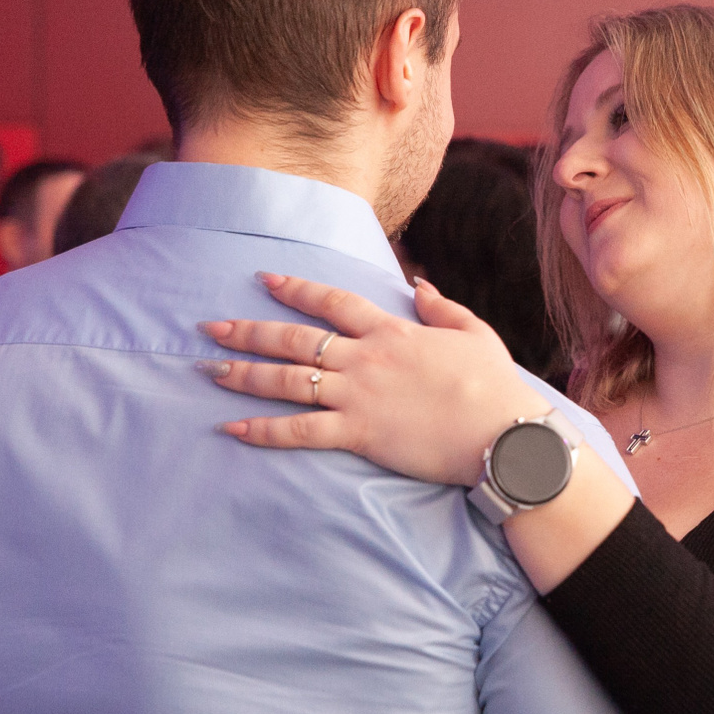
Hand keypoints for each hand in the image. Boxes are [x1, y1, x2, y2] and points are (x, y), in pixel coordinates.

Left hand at [200, 274, 547, 486]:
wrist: (502, 433)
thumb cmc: (494, 386)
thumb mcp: (475, 333)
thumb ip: (443, 307)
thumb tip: (418, 285)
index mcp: (392, 331)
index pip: (333, 302)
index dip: (296, 289)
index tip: (264, 280)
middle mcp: (367, 358)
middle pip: (296, 339)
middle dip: (250, 331)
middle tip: (211, 327)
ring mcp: (359, 395)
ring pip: (289, 381)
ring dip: (246, 375)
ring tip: (210, 371)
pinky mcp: (359, 434)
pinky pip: (300, 430)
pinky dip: (264, 430)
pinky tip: (233, 428)